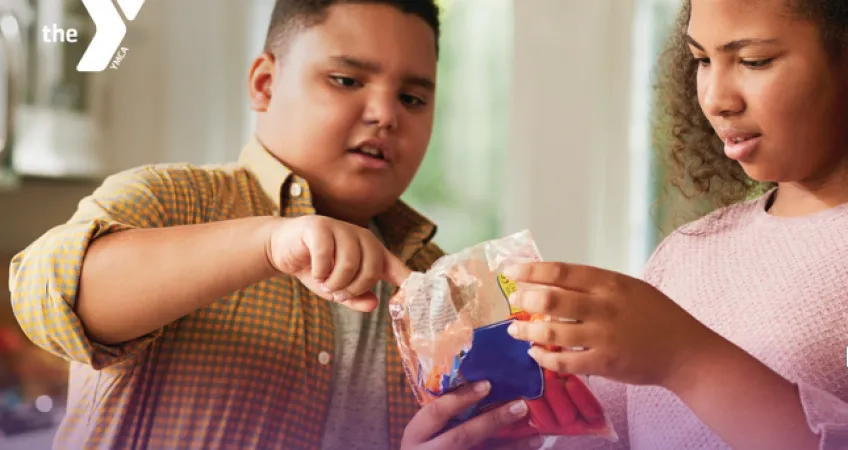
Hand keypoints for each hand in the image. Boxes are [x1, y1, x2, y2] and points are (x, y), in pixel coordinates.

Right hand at [267, 215, 410, 311]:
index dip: (407, 277)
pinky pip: (327, 255)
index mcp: (370, 250)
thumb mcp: (337, 289)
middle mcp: (360, 235)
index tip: (417, 288)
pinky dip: (320, 271)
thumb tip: (374, 304)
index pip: (394, 264)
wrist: (282, 249)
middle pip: (371, 269)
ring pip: (350, 263)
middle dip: (353, 288)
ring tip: (324, 282)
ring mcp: (340, 228)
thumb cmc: (315, 268)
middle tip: (336, 291)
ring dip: (334, 282)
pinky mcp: (319, 226)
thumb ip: (356, 298)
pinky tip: (314, 271)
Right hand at [401, 381, 534, 449]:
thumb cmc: (424, 446)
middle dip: (493, 421)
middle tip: (521, 406)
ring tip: (536, 434)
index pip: (436, 413)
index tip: (487, 384)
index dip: (461, 398)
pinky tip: (530, 447)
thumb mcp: (424, 432)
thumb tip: (482, 386)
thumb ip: (442, 415)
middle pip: (462, 436)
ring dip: (512, 446)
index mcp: (415, 435)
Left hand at [503, 262, 718, 388]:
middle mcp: (604, 307)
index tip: (509, 269)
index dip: (530, 270)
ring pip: (552, 333)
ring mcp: (603, 336)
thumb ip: (593, 285)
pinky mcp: (604, 363)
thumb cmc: (655, 315)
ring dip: (526, 332)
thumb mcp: (627, 287)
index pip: (560, 272)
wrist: (685, 351)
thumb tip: (548, 282)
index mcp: (609, 282)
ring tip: (514, 331)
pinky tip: (535, 353)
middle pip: (551, 301)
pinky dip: (544, 358)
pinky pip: (564, 362)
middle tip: (513, 301)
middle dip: (524, 300)